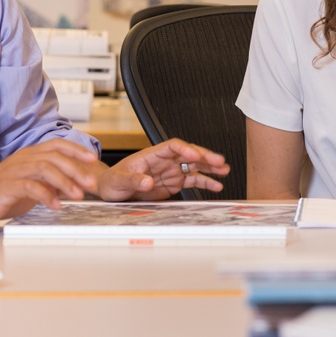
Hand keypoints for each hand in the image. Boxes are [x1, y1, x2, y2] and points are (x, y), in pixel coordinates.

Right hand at [0, 139, 98, 225]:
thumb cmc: (1, 193)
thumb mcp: (31, 185)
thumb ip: (50, 182)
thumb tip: (73, 184)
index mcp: (29, 155)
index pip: (56, 145)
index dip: (76, 150)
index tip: (93, 159)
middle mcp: (23, 159)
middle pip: (54, 157)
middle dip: (76, 169)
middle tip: (90, 183)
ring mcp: (14, 171)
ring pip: (44, 169)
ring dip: (64, 182)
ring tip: (77, 195)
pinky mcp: (6, 185)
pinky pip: (29, 187)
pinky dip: (46, 196)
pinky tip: (56, 206)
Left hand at [97, 138, 229, 200]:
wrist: (111, 190)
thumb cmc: (112, 181)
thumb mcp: (118, 181)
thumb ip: (133, 180)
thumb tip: (148, 182)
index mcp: (151, 155)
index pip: (172, 146)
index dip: (185, 149)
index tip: (194, 155)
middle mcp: (164, 161)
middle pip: (188, 154)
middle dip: (204, 157)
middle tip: (219, 161)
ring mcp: (170, 171)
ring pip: (194, 166)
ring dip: (209, 167)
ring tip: (225, 170)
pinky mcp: (173, 183)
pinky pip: (192, 180)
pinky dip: (204, 182)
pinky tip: (216, 185)